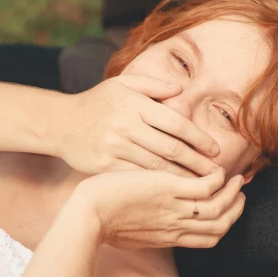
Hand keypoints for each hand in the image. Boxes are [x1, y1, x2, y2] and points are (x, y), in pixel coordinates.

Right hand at [52, 74, 220, 176]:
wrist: (59, 123)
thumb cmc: (96, 101)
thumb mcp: (122, 84)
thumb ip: (153, 85)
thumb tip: (181, 89)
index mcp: (135, 105)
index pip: (176, 123)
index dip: (199, 138)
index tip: (215, 150)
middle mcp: (127, 125)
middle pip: (171, 148)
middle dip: (198, 163)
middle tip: (218, 175)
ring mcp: (116, 146)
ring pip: (157, 166)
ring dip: (183, 178)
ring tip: (203, 187)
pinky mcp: (106, 164)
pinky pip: (138, 177)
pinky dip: (158, 186)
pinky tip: (174, 193)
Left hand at [60, 167, 245, 248]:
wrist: (87, 215)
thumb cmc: (99, 223)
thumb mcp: (129, 235)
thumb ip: (146, 231)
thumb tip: (147, 227)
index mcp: (168, 237)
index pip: (208, 238)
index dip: (223, 224)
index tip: (228, 209)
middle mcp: (176, 226)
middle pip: (219, 225)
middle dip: (235, 210)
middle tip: (240, 193)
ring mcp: (174, 209)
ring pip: (218, 208)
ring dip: (232, 193)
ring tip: (236, 178)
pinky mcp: (168, 189)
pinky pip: (205, 187)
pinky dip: (216, 179)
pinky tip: (216, 170)